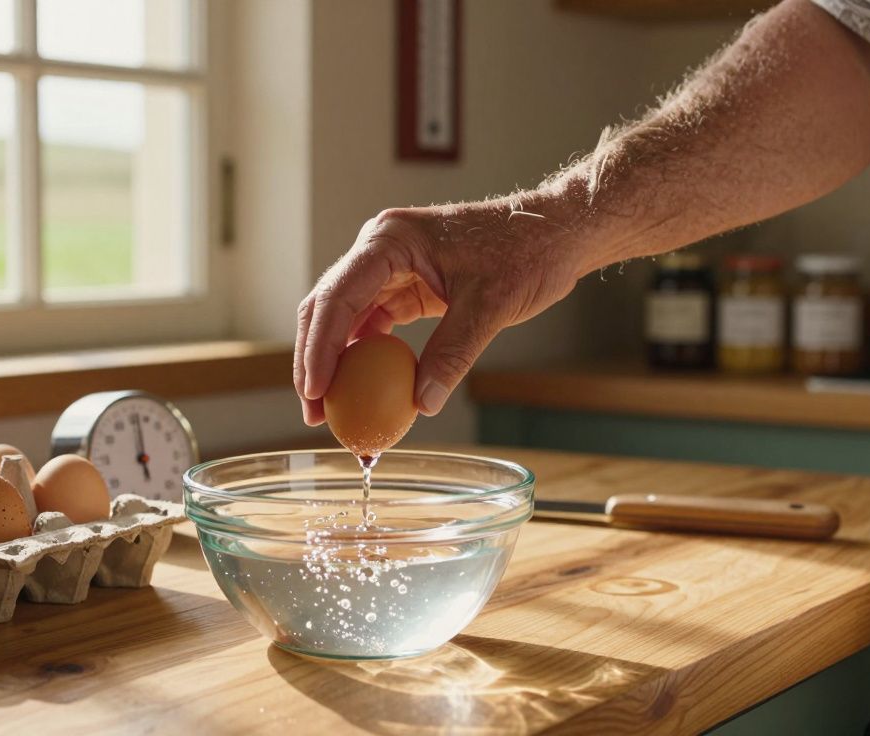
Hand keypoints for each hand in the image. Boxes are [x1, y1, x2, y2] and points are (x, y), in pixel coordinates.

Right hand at [294, 195, 585, 424]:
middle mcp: (380, 249)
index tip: (315, 391)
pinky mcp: (406, 287)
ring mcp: (390, 268)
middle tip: (314, 412)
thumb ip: (452, 353)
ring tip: (331, 409)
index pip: (338, 297)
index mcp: (390, 240)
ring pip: (344, 319)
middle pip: (327, 308)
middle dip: (314, 361)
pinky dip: (365, 358)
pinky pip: (373, 325)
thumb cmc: (527, 251)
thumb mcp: (489, 305)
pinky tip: (363, 391)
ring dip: (335, 363)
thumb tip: (422, 404)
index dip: (319, 348)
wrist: (556, 232)